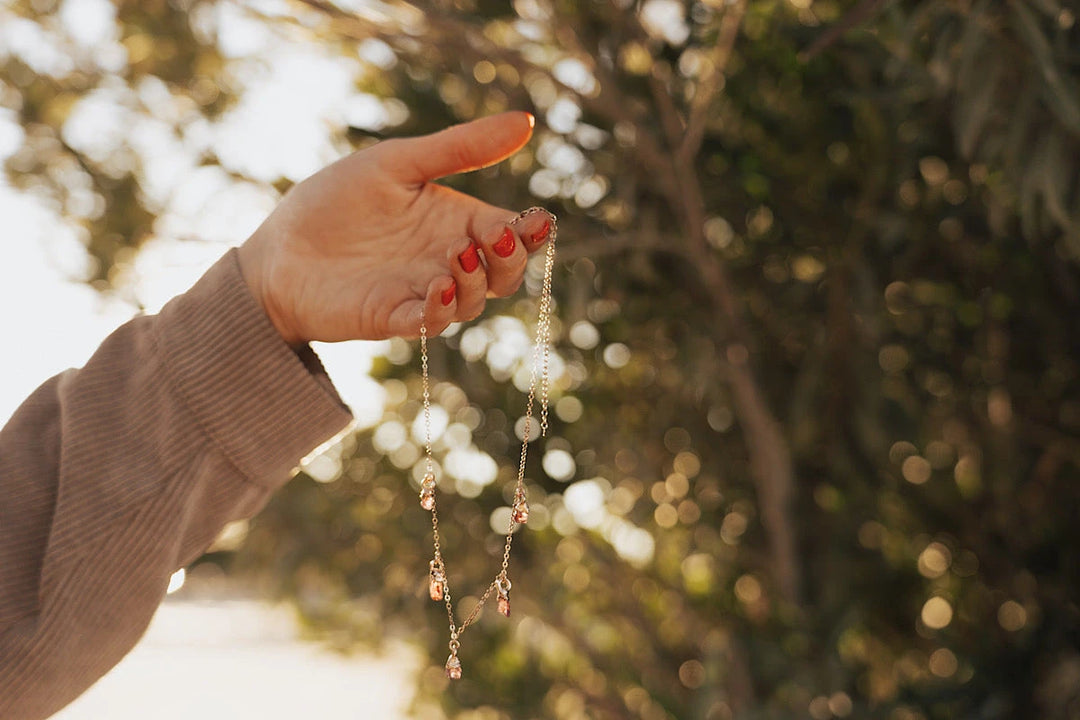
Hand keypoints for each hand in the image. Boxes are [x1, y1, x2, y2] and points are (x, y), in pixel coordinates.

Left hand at [237, 111, 553, 344]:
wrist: (276, 249)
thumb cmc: (334, 202)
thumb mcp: (397, 163)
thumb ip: (459, 148)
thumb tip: (525, 121)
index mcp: (456, 221)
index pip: (511, 232)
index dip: (531, 231)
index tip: (535, 220)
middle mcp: (448, 261)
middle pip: (505, 274)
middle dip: (511, 259)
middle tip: (495, 236)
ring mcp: (423, 293)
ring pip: (475, 301)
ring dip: (476, 281)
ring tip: (455, 256)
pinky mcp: (393, 318)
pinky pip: (431, 323)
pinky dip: (442, 309)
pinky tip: (438, 287)